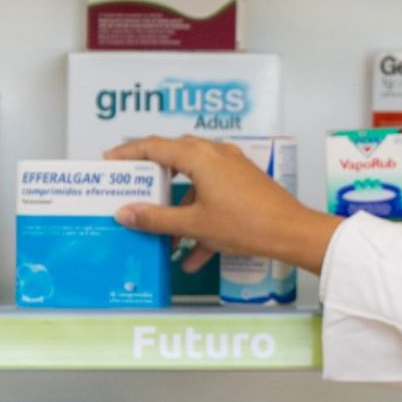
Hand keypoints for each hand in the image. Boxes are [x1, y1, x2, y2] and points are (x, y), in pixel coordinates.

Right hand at [107, 136, 342, 274]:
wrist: (291, 233)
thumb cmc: (247, 223)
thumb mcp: (194, 224)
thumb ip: (156, 219)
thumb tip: (126, 213)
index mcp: (199, 156)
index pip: (154, 146)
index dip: (128, 152)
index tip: (110, 161)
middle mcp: (215, 155)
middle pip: (174, 160)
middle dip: (152, 181)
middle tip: (132, 191)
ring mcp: (231, 169)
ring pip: (194, 185)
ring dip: (179, 212)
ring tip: (166, 240)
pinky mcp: (243, 185)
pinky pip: (213, 199)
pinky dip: (201, 221)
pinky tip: (194, 256)